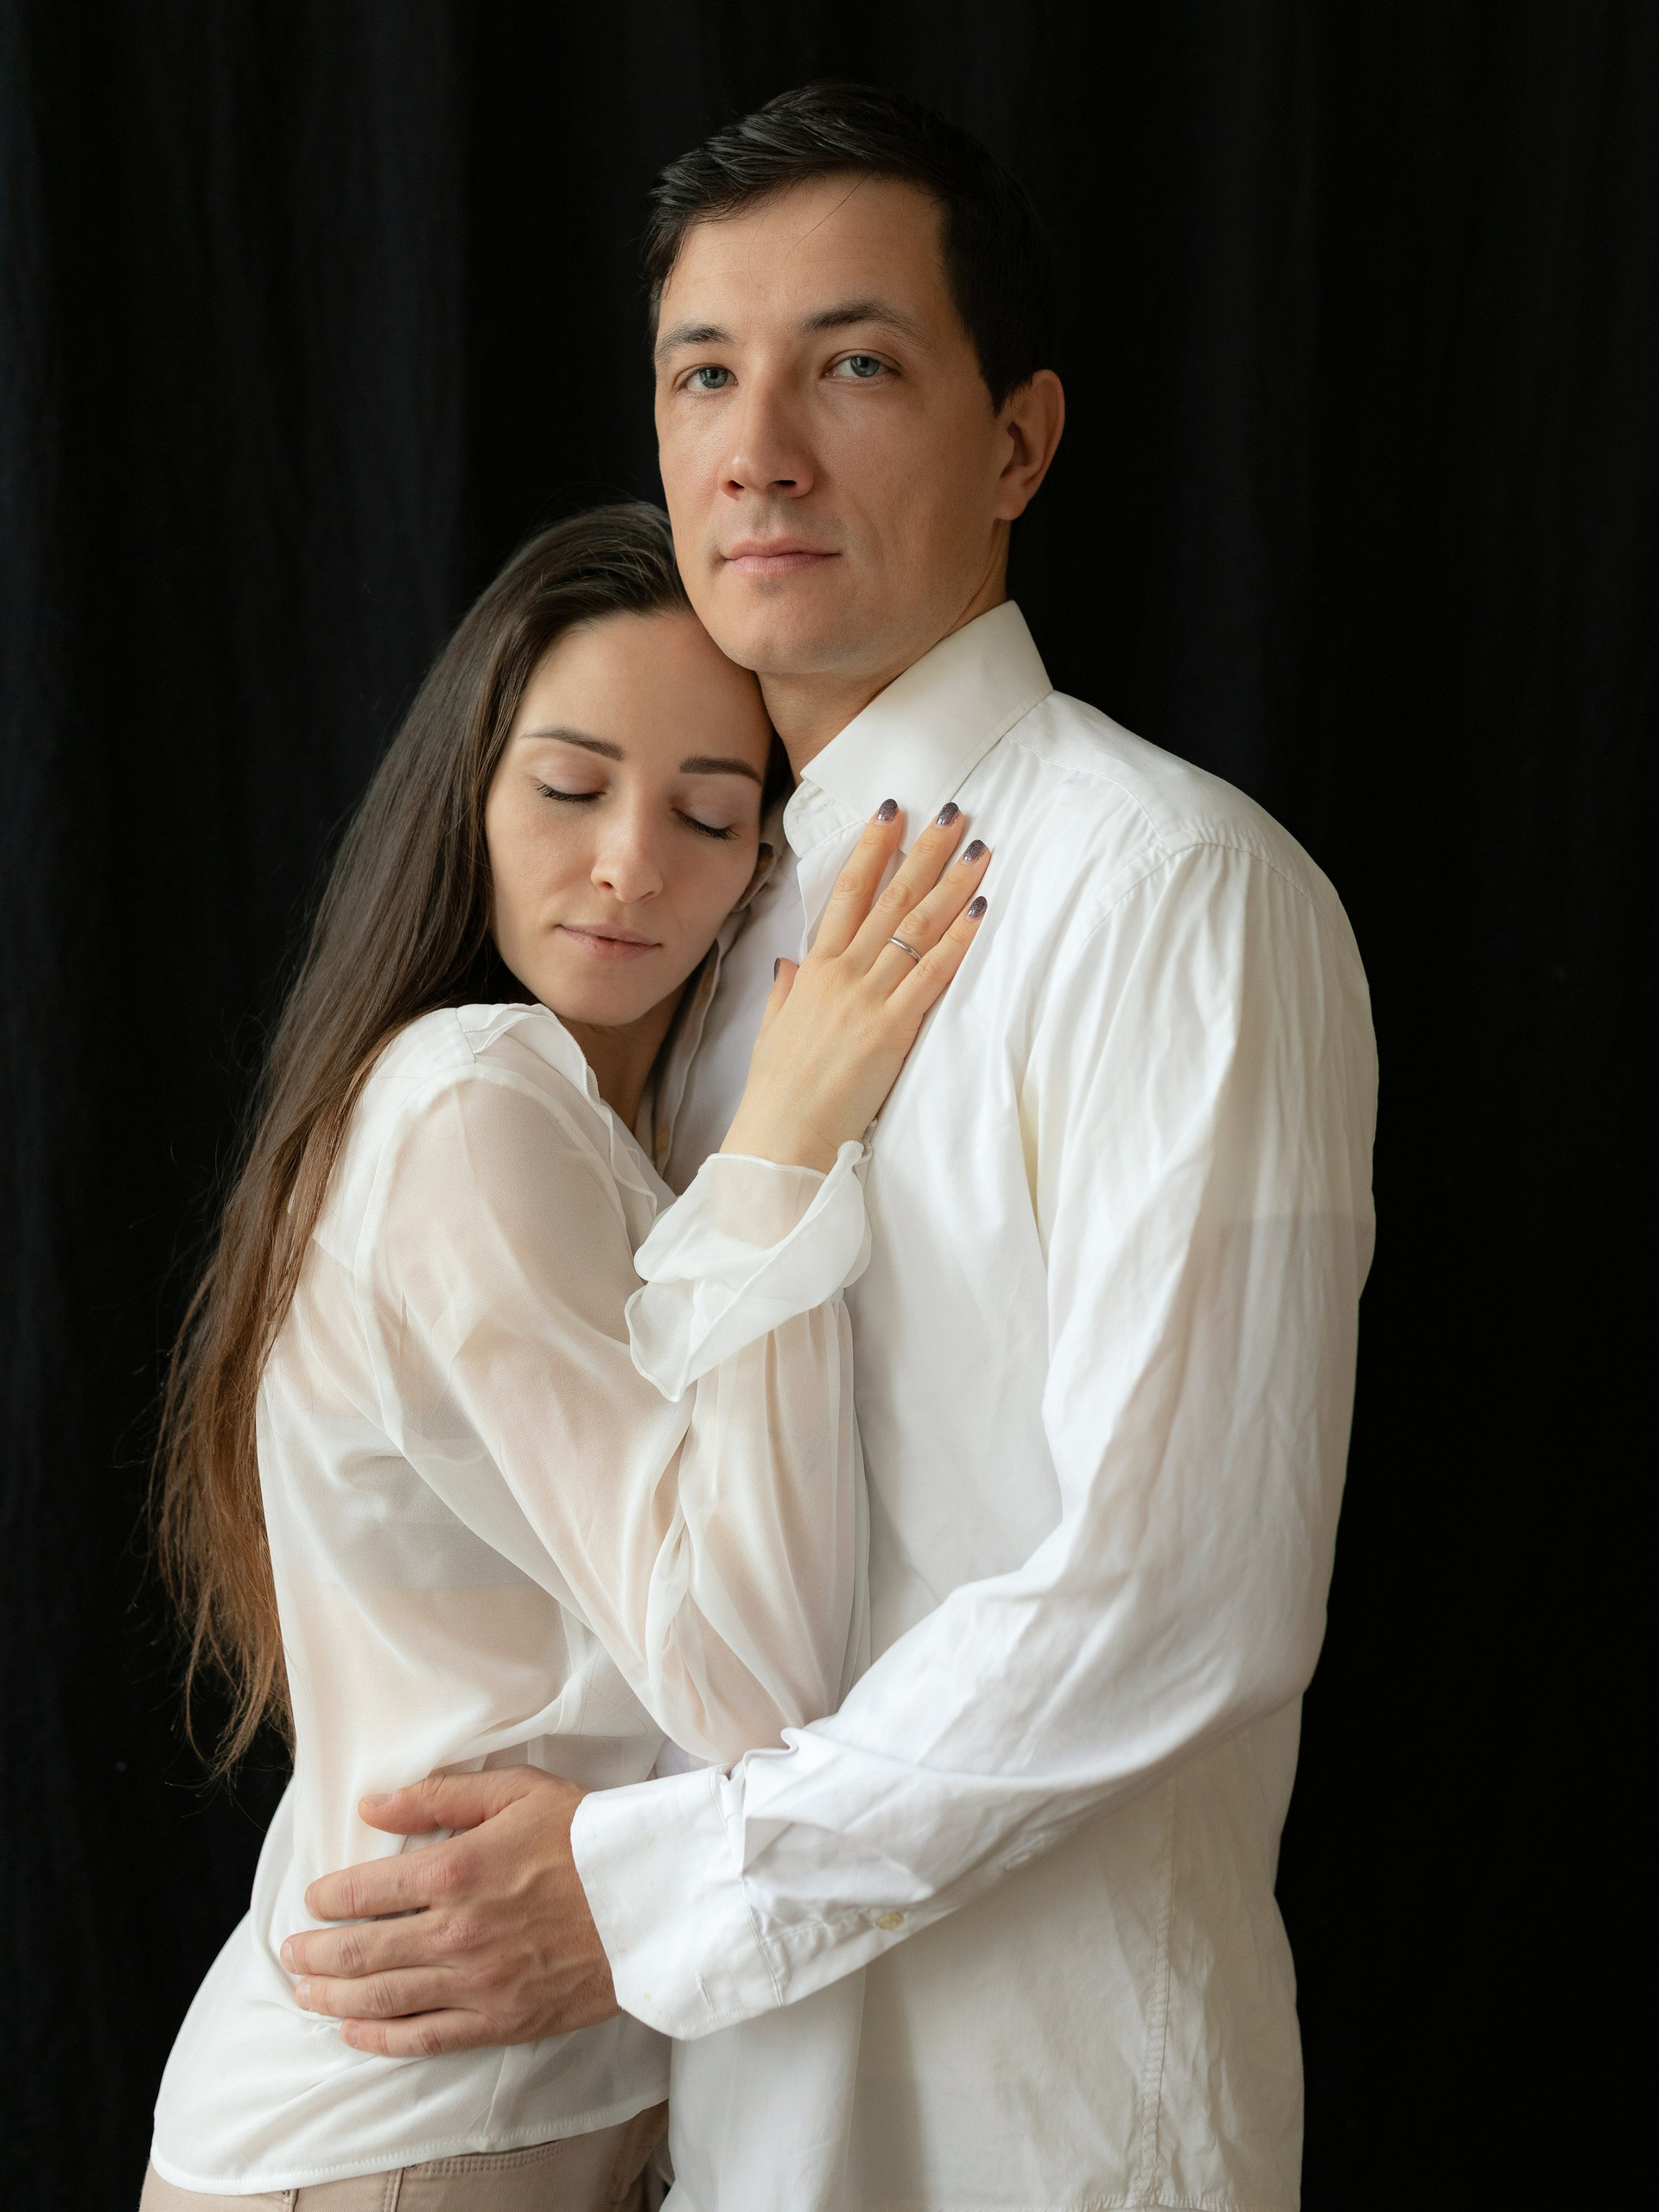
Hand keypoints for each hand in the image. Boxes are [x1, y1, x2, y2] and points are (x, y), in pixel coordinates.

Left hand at [281, 1767, 615, 2055]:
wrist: (653, 1896)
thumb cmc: (587, 1834)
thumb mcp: (516, 1791)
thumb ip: (439, 1795)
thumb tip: (372, 1805)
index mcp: (456, 1868)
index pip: (366, 1890)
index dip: (329, 1897)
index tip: (313, 1898)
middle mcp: (456, 1930)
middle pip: (362, 1949)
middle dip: (316, 1951)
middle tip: (290, 1950)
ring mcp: (477, 1981)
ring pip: (382, 1997)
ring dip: (333, 1995)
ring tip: (305, 1989)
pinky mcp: (500, 2020)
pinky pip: (424, 2036)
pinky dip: (379, 2038)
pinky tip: (353, 2031)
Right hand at [721, 801, 989, 1170]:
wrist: (781, 1137)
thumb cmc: (777, 1092)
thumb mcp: (772, 1031)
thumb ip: (785, 992)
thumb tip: (790, 963)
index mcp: (813, 971)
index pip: (847, 893)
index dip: (872, 848)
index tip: (893, 811)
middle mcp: (841, 974)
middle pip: (890, 898)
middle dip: (925, 851)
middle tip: (956, 813)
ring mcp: (867, 999)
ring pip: (915, 927)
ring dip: (951, 884)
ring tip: (979, 850)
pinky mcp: (891, 1030)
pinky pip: (931, 975)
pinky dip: (958, 941)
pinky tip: (980, 910)